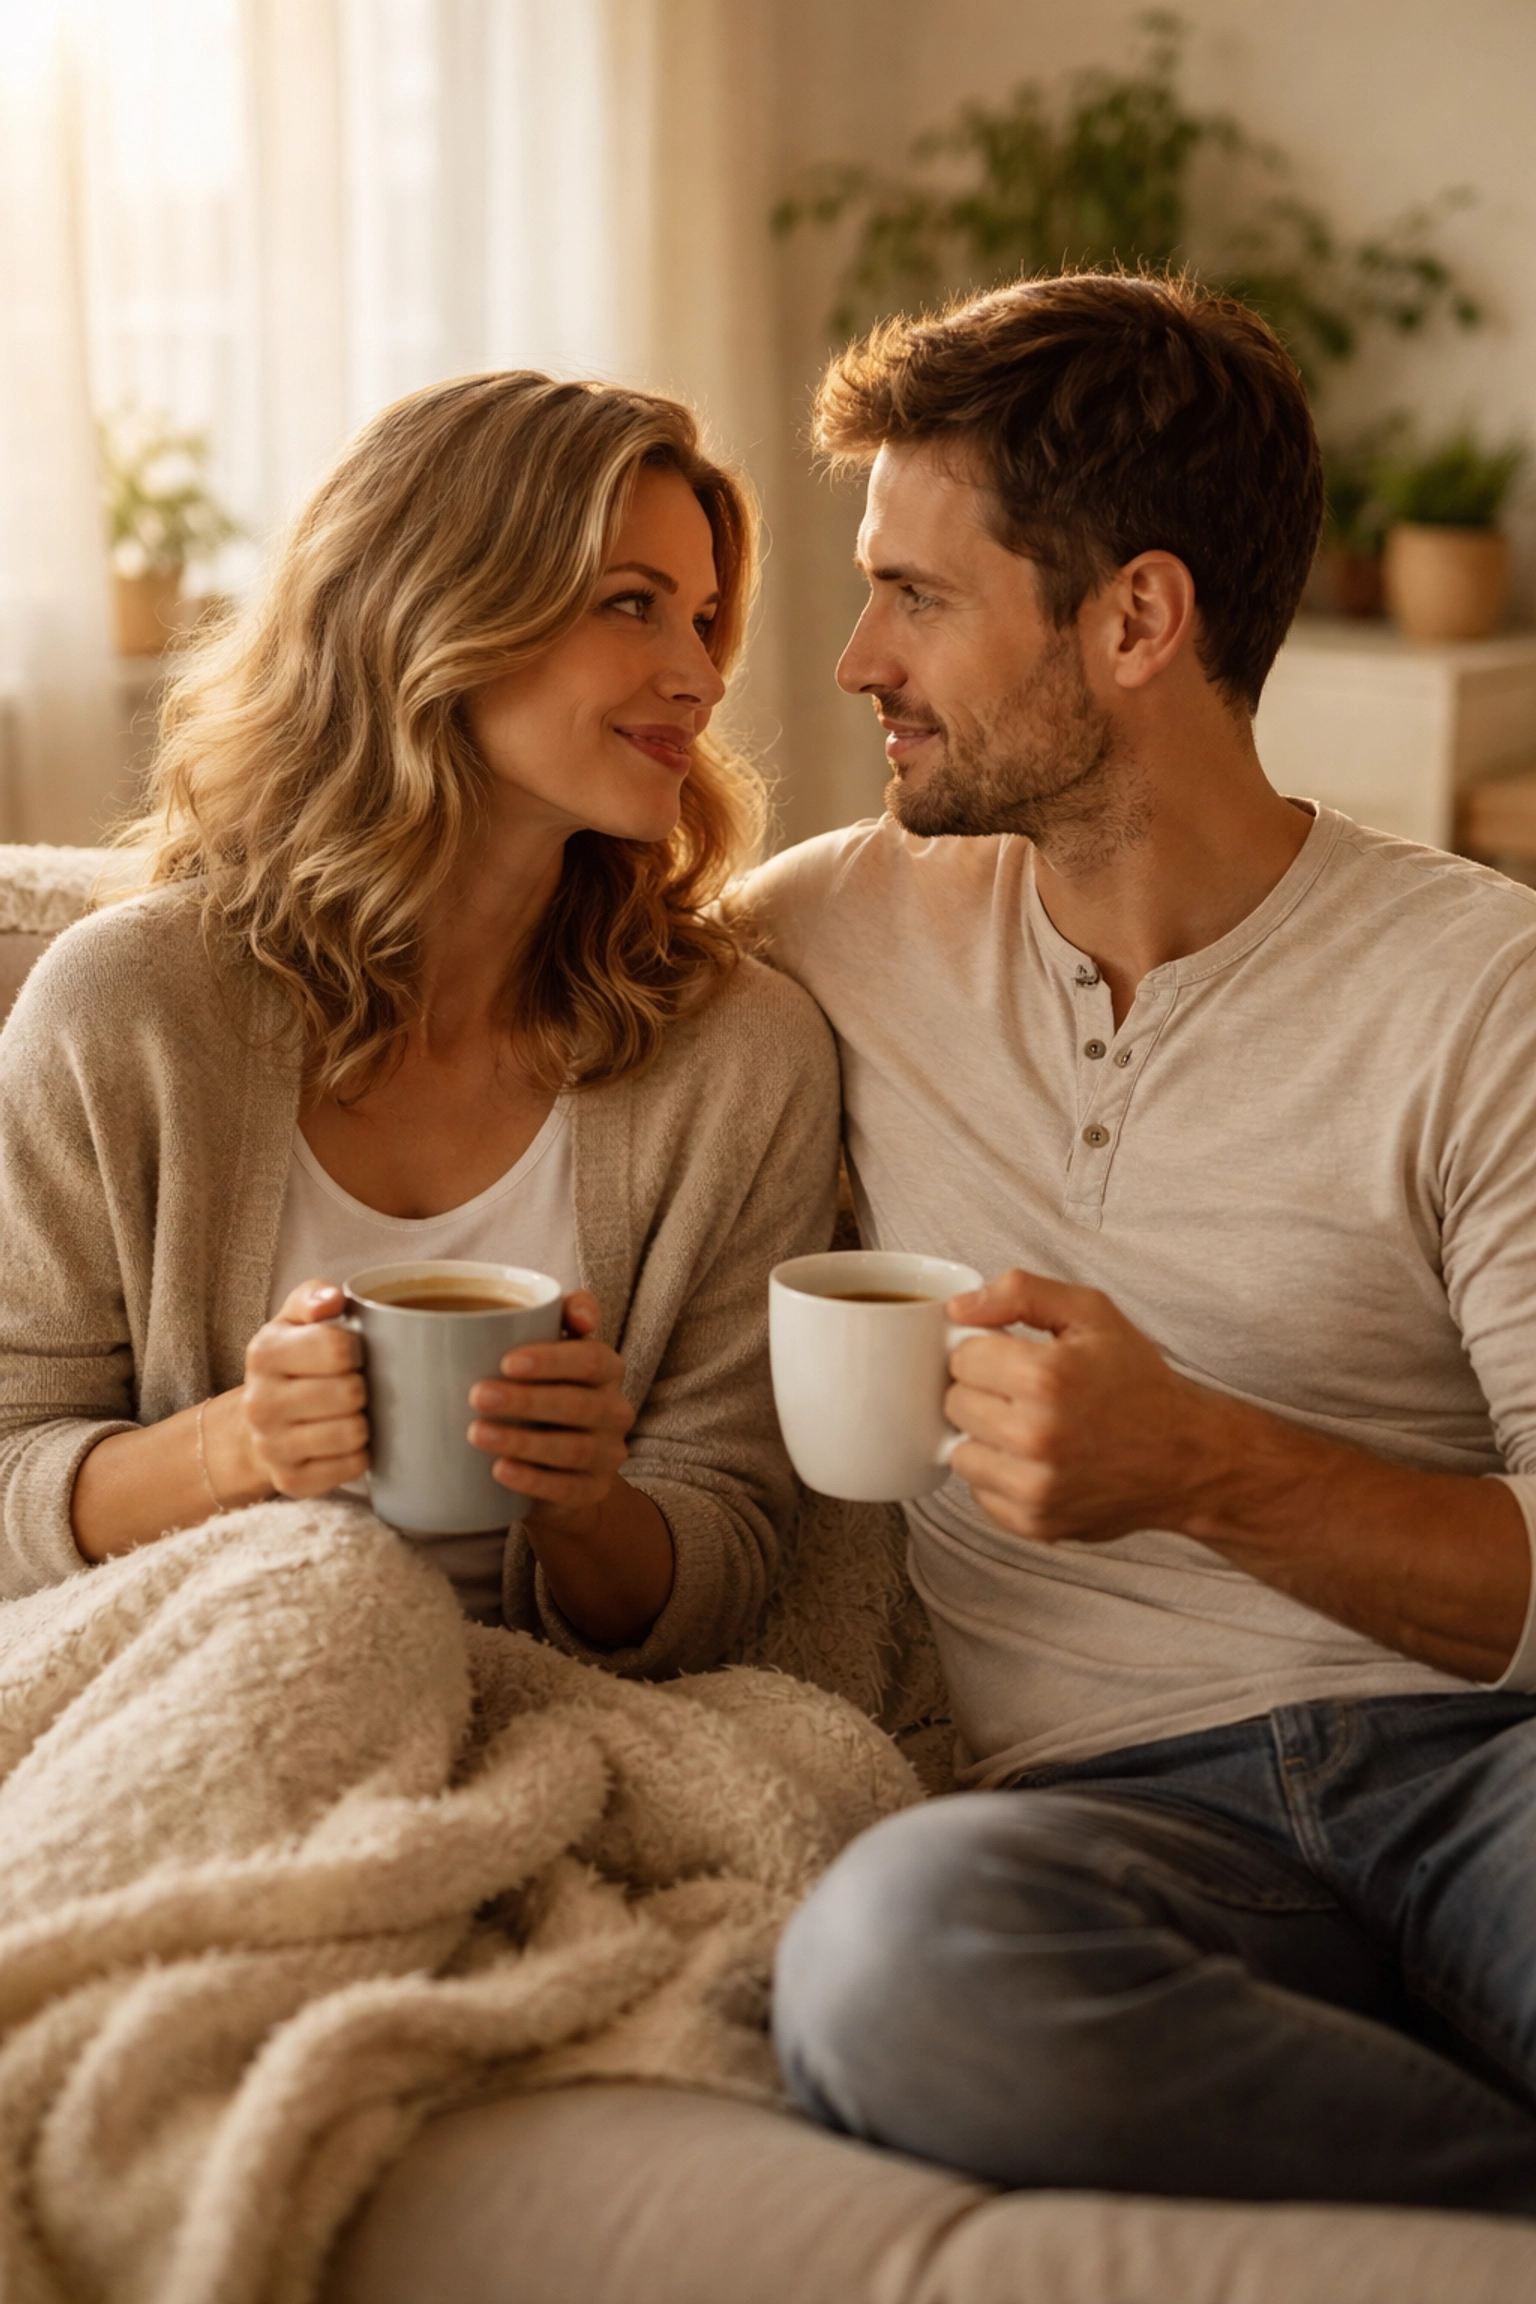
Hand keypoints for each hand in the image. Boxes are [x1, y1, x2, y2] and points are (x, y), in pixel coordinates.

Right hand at [239, 1280, 367, 1499]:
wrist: (257, 1422)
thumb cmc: (292, 1363)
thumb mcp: (295, 1320)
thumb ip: (314, 1297)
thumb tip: (333, 1299)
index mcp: (264, 1353)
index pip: (337, 1348)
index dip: (356, 1350)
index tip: (351, 1354)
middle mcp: (260, 1402)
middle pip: (349, 1393)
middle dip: (361, 1387)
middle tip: (352, 1386)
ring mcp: (272, 1446)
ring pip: (352, 1433)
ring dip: (363, 1422)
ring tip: (349, 1413)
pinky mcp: (291, 1481)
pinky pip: (352, 1466)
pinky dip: (359, 1454)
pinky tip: (344, 1442)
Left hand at [467, 1291, 635, 1537]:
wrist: (564, 1466)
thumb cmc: (548, 1391)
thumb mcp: (552, 1351)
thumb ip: (561, 1314)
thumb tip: (581, 1315)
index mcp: (607, 1369)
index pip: (590, 1360)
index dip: (552, 1361)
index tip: (506, 1362)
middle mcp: (615, 1411)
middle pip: (576, 1405)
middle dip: (525, 1400)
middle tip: (477, 1395)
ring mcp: (607, 1454)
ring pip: (570, 1449)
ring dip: (522, 1441)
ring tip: (477, 1434)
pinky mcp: (593, 1490)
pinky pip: (567, 1488)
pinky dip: (532, 1480)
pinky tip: (500, 1471)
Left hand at [942, 1269, 1214, 1545]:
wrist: (1187, 1457)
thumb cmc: (1138, 1382)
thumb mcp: (1091, 1313)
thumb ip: (1020, 1292)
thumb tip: (957, 1308)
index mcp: (1046, 1377)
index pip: (961, 1356)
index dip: (987, 1351)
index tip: (1016, 1358)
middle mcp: (1036, 1436)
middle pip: (954, 1403)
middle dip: (983, 1391)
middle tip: (1026, 1393)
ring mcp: (1034, 1487)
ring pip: (959, 1451)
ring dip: (985, 1437)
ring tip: (1031, 1426)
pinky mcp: (1034, 1523)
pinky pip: (978, 1491)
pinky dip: (1000, 1475)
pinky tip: (1038, 1461)